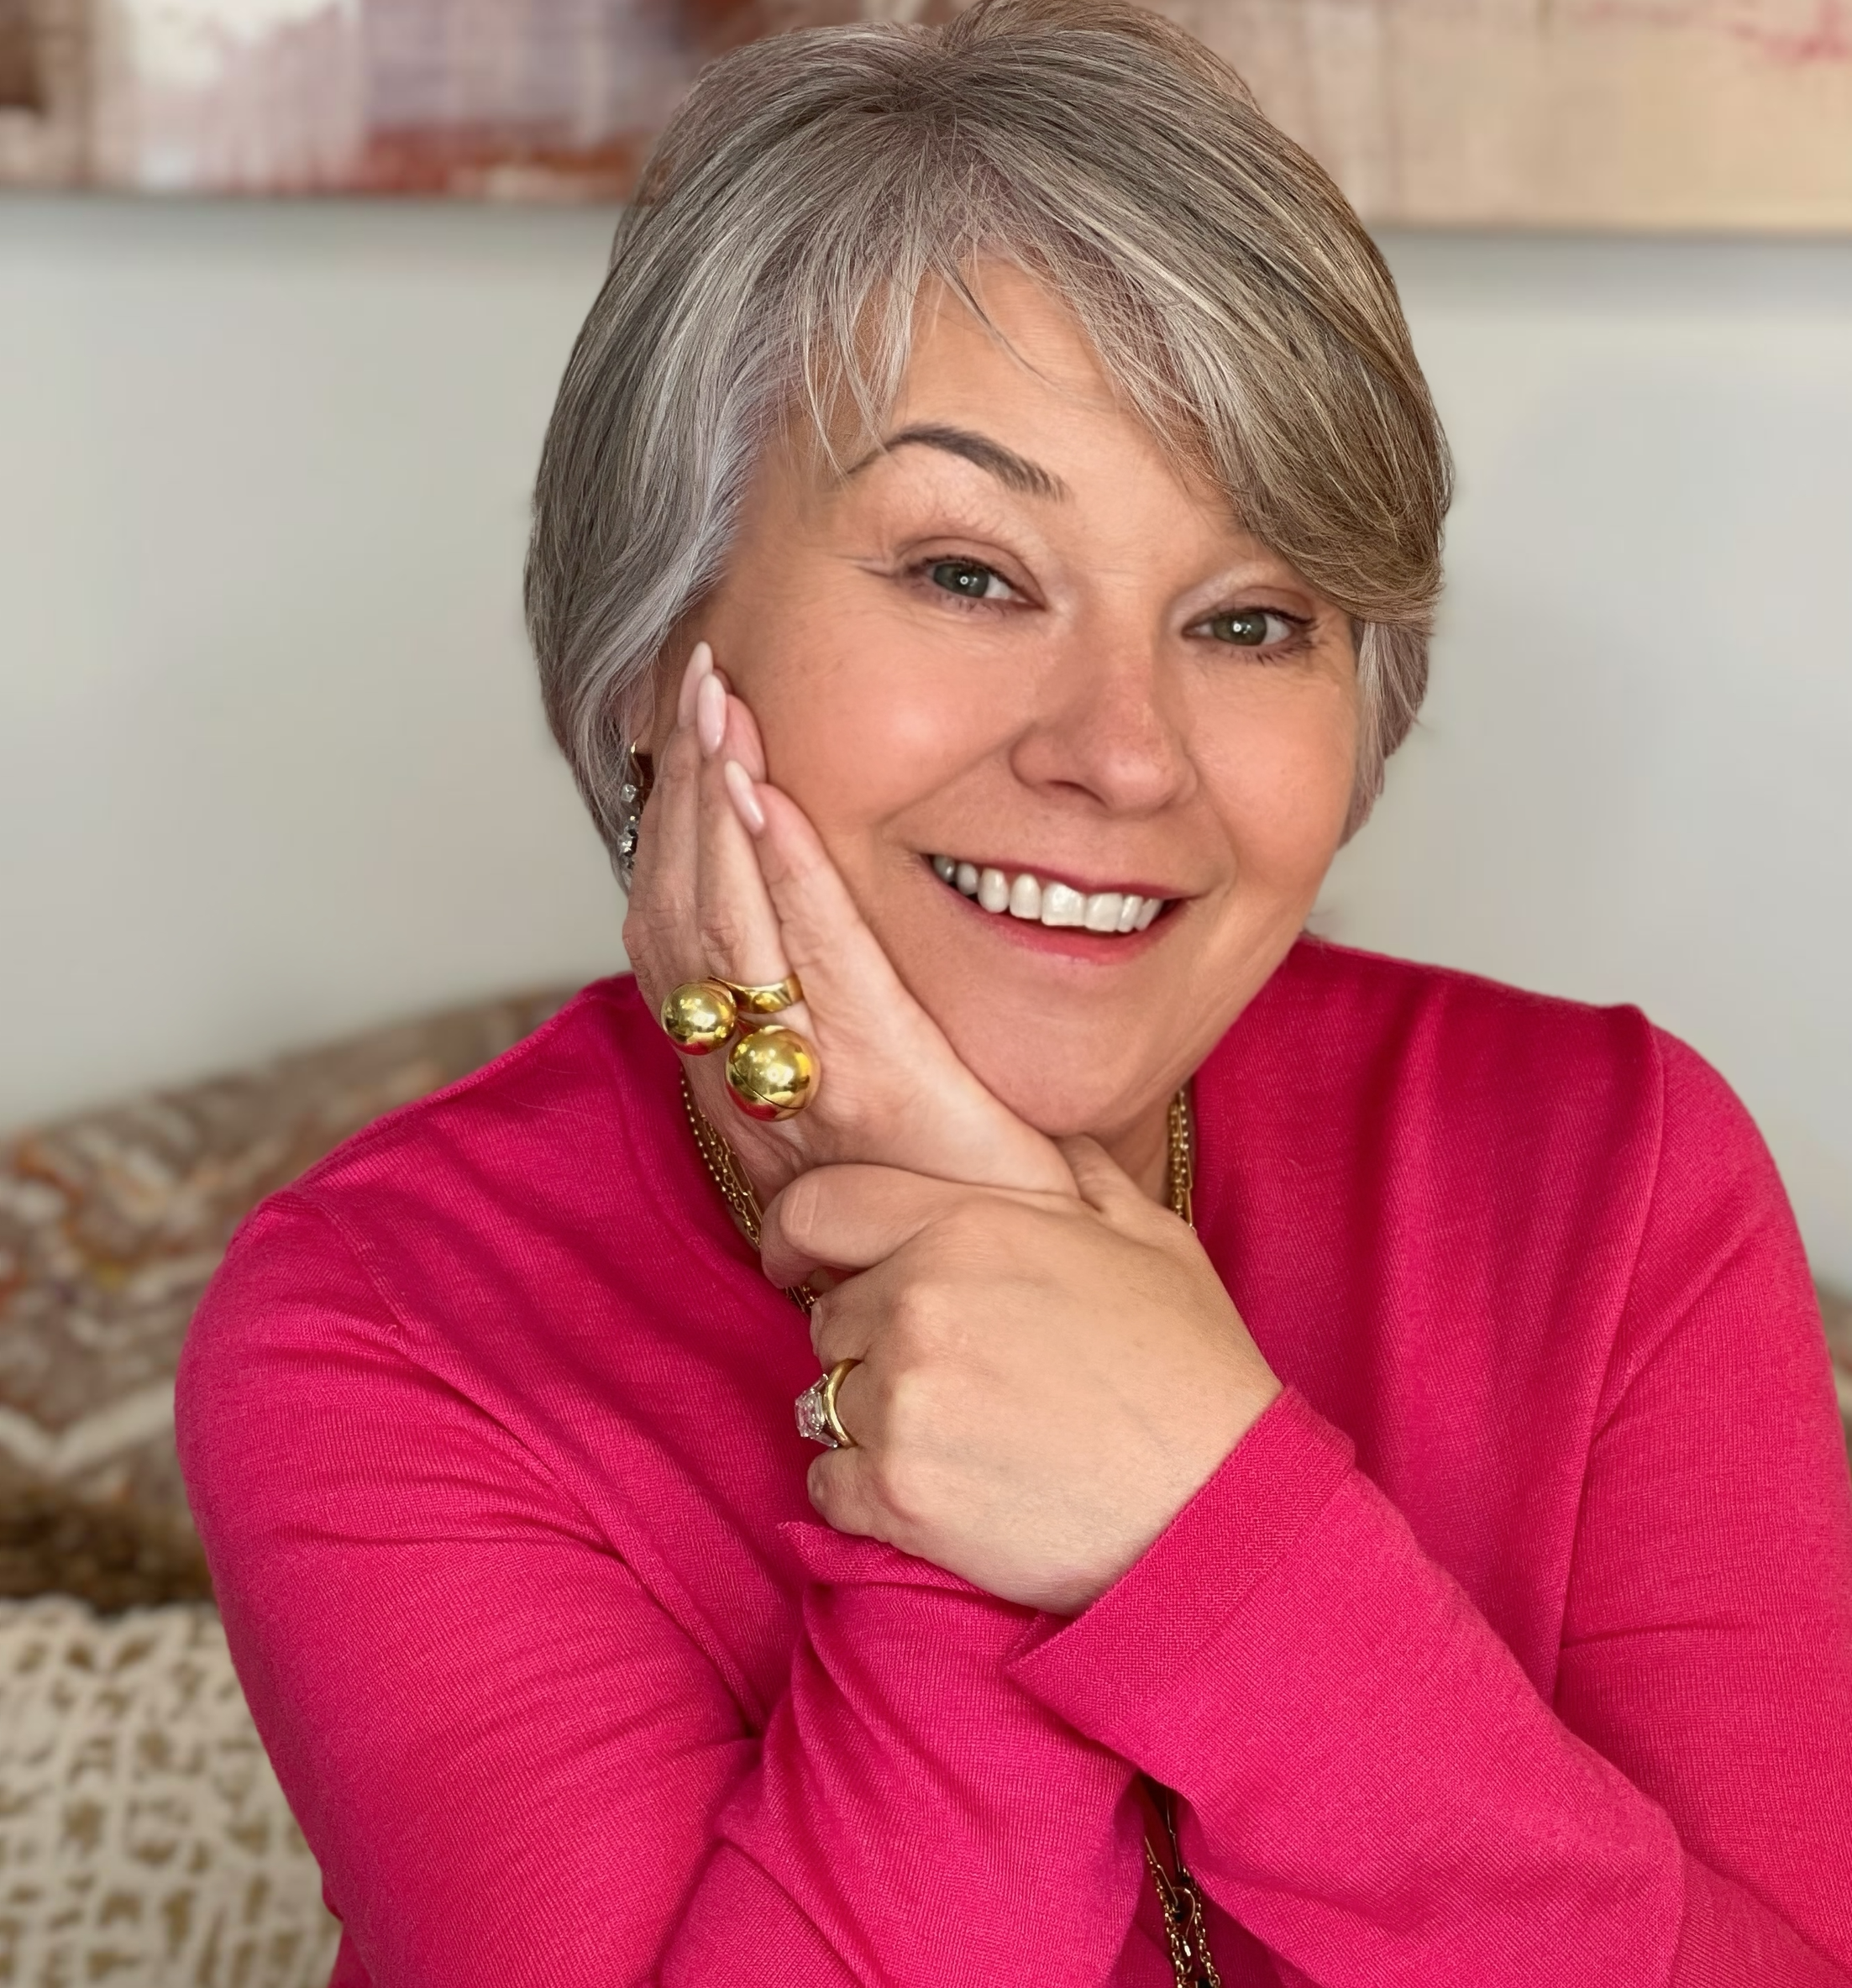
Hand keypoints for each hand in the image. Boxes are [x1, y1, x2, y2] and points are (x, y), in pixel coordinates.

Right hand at [623, 638, 1072, 1210]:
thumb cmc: (991, 1220)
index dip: (669, 839)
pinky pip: (811, 957)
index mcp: (758, 1097)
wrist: (1047, 1308)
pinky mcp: (877, 1085)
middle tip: (694, 679)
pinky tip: (770, 789)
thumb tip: (845, 990)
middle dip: (682, 789)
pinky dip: (782, 866)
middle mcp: (758, 1094)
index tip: (684, 740)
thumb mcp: (910, 1129)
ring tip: (719, 701)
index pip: (678, 947)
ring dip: (715, 802)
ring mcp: (810, 1091)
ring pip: (723, 927)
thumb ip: (872, 1056)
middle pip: (680, 919)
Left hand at [762, 1143, 1283, 1610]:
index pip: (819, 1210)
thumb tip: (1057, 1144)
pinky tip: (938, 1491)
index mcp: (967, 1226)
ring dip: (874, 1419)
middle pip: (829, 1317)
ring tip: (960, 1438)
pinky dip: (865, 1492)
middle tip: (950, 1376)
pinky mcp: (898, 1496)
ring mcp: (903, 1402)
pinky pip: (829, 1484)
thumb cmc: (1194, 1370)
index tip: (799, 1265)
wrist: (1221, 1507)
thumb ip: (1084, 1176)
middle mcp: (918, 1305)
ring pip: (826, 1402)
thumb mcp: (1153, 1240)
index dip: (798, 1239)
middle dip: (871, 1341)